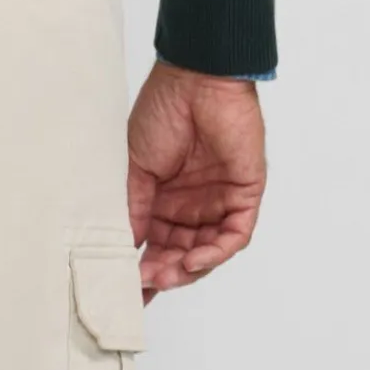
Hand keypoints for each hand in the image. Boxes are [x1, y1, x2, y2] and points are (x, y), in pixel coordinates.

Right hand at [127, 58, 266, 302]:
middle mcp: (192, 204)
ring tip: (164, 275)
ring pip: (206, 251)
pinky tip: (192, 259)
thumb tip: (125, 249)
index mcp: (164, 197)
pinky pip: (233, 235)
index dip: (143, 268)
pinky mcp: (244, 195)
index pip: (155, 243)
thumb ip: (135, 208)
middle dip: (163, 273)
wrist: (196, 79)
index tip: (124, 291)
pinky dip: (214, 252)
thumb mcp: (136, 164)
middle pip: (180, 253)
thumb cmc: (161, 111)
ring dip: (186, 268)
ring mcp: (218, 201)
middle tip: (143, 284)